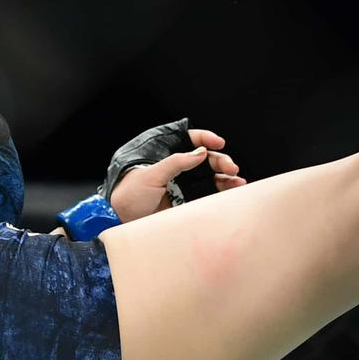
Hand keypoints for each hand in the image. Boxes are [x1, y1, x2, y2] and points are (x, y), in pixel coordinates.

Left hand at [108, 126, 244, 222]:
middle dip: (220, 160)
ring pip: (210, 176)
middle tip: (230, 167)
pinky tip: (233, 189)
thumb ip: (176, 162)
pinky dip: (222, 190)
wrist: (120, 221)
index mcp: (165, 156)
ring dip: (226, 176)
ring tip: (237, 180)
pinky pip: (208, 193)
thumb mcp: (151, 175)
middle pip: (205, 159)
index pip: (189, 140)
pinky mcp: (186, 202)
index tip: (218, 142)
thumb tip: (200, 152)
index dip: (205, 138)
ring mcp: (182, 185)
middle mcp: (176, 169)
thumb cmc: (128, 194)